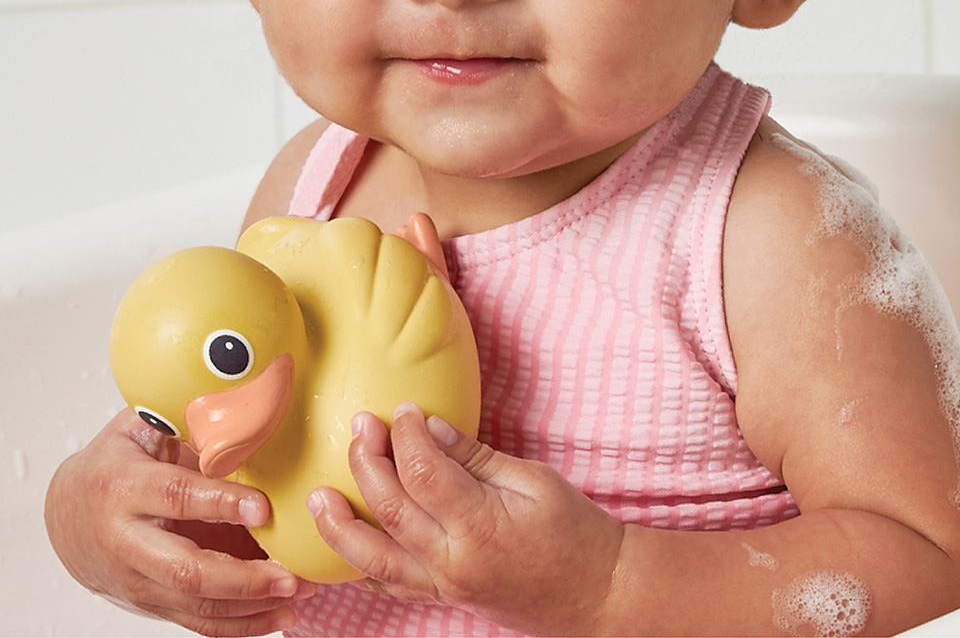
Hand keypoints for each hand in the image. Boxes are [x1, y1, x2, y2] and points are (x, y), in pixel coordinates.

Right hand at [44, 408, 315, 635]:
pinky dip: (238, 625)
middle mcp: (127, 541)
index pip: (177, 497)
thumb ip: (183, 419)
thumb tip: (242, 397)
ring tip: (298, 596)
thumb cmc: (116, 460)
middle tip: (290, 574)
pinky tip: (277, 618)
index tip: (265, 508)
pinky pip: (194, 622)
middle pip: (186, 569)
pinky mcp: (149, 603)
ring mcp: (136, 580)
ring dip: (250, 607)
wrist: (66, 510)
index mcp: (124, 487)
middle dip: (242, 577)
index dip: (221, 503)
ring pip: (194, 604)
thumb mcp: (140, 428)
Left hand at [306, 403, 623, 636]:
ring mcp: (445, 586)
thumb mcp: (533, 479)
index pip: (424, 472)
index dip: (407, 435)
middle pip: (391, 509)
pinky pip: (391, 583)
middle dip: (367, 462)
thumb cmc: (575, 532)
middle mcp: (454, 561)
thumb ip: (475, 455)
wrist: (596, 593)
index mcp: (482, 525)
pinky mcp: (443, 597)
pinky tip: (343, 541)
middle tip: (360, 425)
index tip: (407, 409)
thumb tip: (429, 428)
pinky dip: (360, 563)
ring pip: (375, 559)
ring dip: (340, 526)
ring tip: (316, 497)